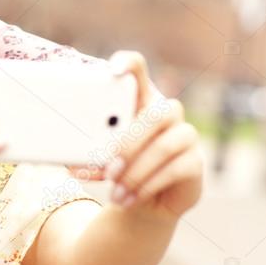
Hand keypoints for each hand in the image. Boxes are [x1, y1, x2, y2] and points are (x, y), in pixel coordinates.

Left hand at [102, 51, 203, 221]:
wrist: (140, 201)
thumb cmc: (115, 169)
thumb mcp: (97, 157)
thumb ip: (87, 151)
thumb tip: (71, 162)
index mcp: (138, 100)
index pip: (138, 70)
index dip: (129, 63)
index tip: (113, 70)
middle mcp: (166, 113)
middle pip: (155, 112)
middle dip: (128, 143)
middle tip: (108, 168)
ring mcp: (185, 136)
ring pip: (164, 146)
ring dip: (135, 172)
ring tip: (115, 191)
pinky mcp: (195, 162)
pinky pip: (175, 170)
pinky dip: (147, 186)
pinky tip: (129, 198)